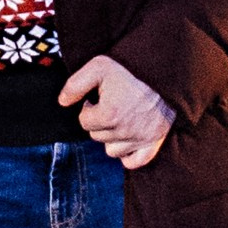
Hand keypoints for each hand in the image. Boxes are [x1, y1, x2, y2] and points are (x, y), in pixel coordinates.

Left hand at [60, 56, 174, 169]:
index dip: (88, 108)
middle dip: (99, 122)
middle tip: (110, 104)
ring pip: (112, 150)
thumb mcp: (99, 66)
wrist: (164, 71)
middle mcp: (124, 131)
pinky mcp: (154, 143)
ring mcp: (140, 139)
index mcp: (109, 114)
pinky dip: (128, 154)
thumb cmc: (131, 68)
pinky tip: (128, 138)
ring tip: (120, 118)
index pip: (84, 122)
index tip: (97, 98)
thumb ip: (76, 84)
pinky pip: (133, 162)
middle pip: (97, 136)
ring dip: (111, 137)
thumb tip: (62, 102)